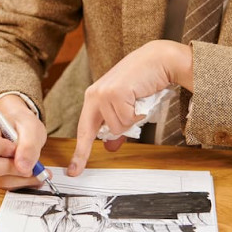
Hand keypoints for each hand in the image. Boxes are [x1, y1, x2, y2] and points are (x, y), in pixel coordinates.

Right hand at [0, 94, 48, 189]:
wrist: (19, 127)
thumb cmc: (21, 123)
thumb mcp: (30, 127)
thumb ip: (29, 146)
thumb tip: (24, 168)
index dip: (3, 150)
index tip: (17, 148)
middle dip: (12, 168)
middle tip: (30, 163)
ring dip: (19, 179)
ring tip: (36, 170)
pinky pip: (1, 184)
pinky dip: (19, 182)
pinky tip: (30, 174)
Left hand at [68, 40, 192, 175]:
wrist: (158, 60)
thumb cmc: (143, 82)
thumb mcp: (126, 106)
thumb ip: (117, 126)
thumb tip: (110, 147)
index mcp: (93, 98)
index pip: (83, 130)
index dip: (80, 152)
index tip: (73, 171)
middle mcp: (94, 95)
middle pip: (99, 132)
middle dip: (109, 135)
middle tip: (113, 127)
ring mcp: (103, 94)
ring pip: (117, 127)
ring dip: (132, 119)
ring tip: (137, 102)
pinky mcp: (115, 93)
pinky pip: (127, 120)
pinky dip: (138, 113)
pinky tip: (140, 97)